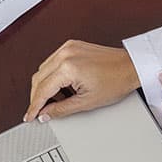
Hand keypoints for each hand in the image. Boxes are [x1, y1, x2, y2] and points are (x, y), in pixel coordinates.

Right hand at [25, 41, 140, 122]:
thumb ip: (62, 109)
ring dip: (44, 85)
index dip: (34, 105)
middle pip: (38, 77)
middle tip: (39, 111)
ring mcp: (67, 48)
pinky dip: (52, 75)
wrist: (131, 67)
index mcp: (68, 67)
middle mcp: (64, 54)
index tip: (30, 115)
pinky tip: (61, 85)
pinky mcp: (70, 45)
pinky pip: (52, 61)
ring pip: (43, 68)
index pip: (42, 89)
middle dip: (37, 96)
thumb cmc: (116, 81)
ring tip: (55, 99)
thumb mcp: (88, 102)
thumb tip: (46, 113)